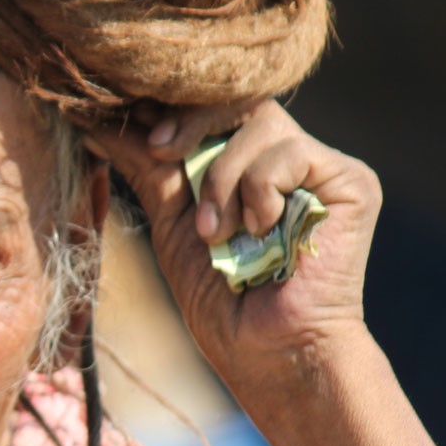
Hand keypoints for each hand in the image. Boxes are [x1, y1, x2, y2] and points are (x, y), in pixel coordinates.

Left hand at [89, 100, 381, 403]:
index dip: (169, 106)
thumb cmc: (220, 297)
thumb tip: (95, 119)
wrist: (266, 350)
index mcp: (246, 162)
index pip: (210, 106)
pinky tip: (260, 233)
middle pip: (236, 96)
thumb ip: (147, 166)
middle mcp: (286, 157)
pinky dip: (259, 191)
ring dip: (221, 178)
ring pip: (259, 121)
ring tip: (216, 232)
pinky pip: (288, 152)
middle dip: (189, 122)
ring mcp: (319, 167)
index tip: (123, 116)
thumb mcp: (171, 221)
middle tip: (160, 150)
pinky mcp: (350, 182)